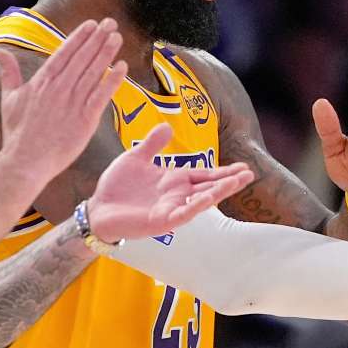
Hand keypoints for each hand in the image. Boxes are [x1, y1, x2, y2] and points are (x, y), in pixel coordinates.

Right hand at [0, 19, 127, 183]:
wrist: (26, 161)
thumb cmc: (16, 133)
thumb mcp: (9, 99)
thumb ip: (9, 74)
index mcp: (42, 81)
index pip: (64, 52)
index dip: (80, 37)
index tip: (92, 24)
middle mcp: (59, 88)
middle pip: (82, 57)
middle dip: (97, 38)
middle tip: (110, 23)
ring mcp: (73, 102)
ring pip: (94, 72)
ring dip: (107, 52)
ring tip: (117, 37)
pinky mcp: (86, 119)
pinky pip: (102, 95)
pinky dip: (113, 79)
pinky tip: (122, 66)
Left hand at [86, 124, 254, 242]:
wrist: (97, 208)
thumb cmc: (116, 186)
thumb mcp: (136, 157)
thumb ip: (152, 143)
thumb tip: (168, 126)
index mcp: (174, 180)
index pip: (205, 175)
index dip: (224, 171)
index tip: (244, 165)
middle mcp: (177, 195)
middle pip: (209, 187)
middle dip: (229, 181)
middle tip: (250, 173)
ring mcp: (171, 209)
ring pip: (201, 200)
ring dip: (219, 191)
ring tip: (238, 182)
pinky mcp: (161, 221)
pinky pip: (183, 213)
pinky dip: (196, 205)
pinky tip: (208, 197)